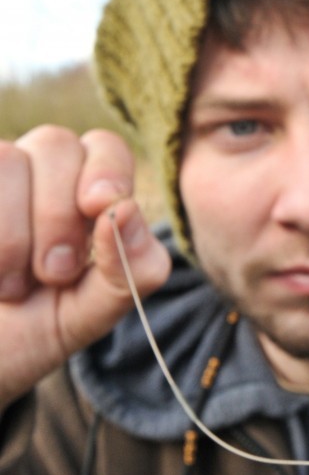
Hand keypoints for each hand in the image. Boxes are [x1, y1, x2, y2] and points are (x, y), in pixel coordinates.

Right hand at [0, 126, 169, 409]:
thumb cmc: (32, 331)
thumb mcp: (90, 313)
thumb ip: (130, 269)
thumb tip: (127, 209)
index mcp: (85, 193)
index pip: (106, 147)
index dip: (106, 171)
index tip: (98, 209)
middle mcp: (37, 171)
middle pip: (58, 143)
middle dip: (58, 213)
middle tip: (54, 274)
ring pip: (7, 157)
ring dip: (13, 232)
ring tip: (10, 286)